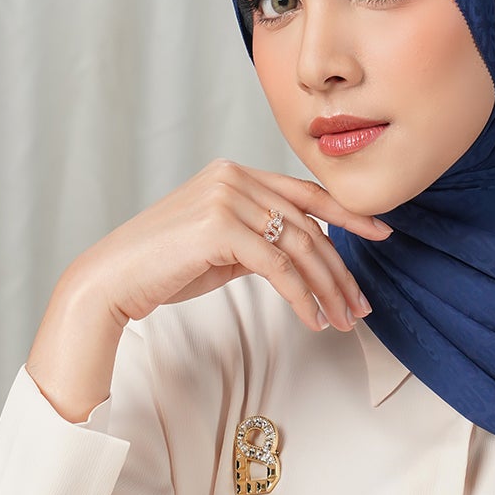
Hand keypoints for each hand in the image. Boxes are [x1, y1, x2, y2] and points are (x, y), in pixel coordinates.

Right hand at [75, 158, 392, 336]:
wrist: (113, 279)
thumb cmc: (163, 267)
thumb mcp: (220, 245)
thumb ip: (258, 238)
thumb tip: (296, 255)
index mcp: (235, 173)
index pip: (305, 193)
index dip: (348, 215)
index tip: (381, 233)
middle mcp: (234, 177)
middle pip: (309, 225)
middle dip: (341, 270)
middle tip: (361, 305)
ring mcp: (227, 198)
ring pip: (299, 247)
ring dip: (327, 290)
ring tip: (342, 321)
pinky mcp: (220, 227)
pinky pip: (279, 267)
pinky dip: (302, 297)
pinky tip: (313, 320)